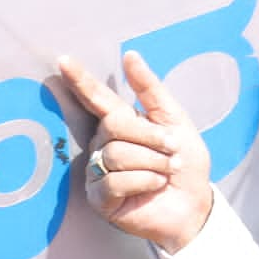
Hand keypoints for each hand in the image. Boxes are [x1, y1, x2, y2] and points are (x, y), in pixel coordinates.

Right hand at [53, 52, 216, 250]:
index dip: (81, 80)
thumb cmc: (184, 163)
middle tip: (172, 151)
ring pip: (117, 154)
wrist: (194, 203)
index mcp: (120, 123)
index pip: (97, 98)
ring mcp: (98, 171)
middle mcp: (103, 144)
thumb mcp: (175, 121)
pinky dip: (144, 181)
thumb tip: (129, 55)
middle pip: (115, 125)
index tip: (64, 60)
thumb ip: (150, 89)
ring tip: (165, 172)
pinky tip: (154, 186)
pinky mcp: (99, 198)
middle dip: (150, 137)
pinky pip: (116, 181)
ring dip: (152, 162)